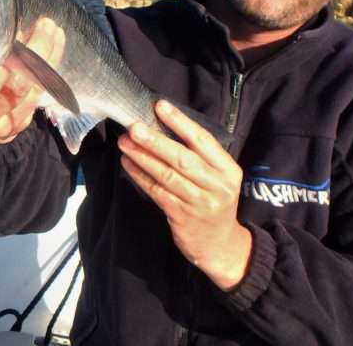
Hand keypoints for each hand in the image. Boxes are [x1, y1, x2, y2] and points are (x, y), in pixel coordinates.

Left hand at [118, 100, 251, 290]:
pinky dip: (141, 177)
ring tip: (124, 143)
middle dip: (155, 141)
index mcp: (228, 170)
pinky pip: (157, 192)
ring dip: (142, 158)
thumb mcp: (218, 178)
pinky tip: (128, 164)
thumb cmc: (214, 201)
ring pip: (166, 175)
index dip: (180, 122)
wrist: (220, 245)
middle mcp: (217, 185)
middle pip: (182, 158)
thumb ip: (199, 156)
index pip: (203, 140)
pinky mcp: (182, 216)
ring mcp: (200, 203)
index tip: (160, 106)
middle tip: (134, 127)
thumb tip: (163, 126)